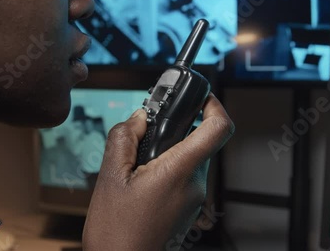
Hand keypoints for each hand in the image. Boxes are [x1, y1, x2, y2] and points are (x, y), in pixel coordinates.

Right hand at [83, 93, 233, 250]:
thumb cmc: (116, 232)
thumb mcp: (110, 177)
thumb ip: (124, 138)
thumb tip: (139, 118)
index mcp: (180, 172)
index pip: (218, 128)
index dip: (214, 105)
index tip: (201, 97)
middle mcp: (195, 185)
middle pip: (200, 141)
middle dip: (176, 129)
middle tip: (148, 130)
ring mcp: (194, 199)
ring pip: (190, 158)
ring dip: (169, 150)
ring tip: (138, 161)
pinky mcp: (188, 208)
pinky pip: (184, 175)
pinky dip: (168, 167)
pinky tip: (141, 179)